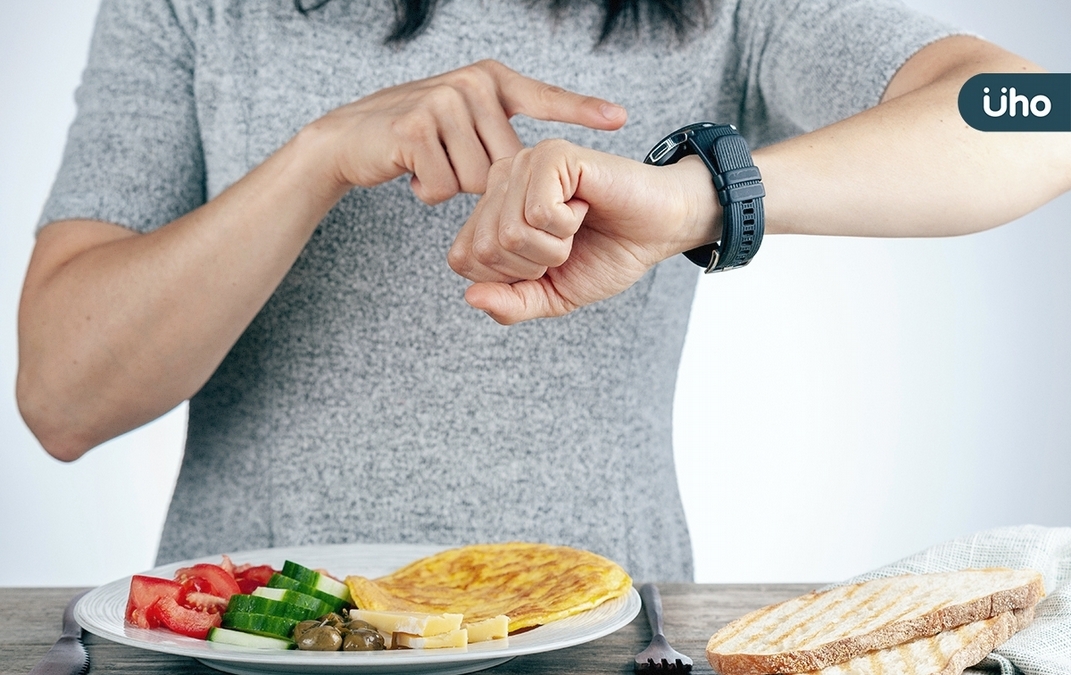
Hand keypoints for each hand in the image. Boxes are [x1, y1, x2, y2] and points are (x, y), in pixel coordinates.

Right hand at [308, 60, 626, 203]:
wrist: (349, 138)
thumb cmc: (416, 137)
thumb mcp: (464, 124)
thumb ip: (499, 135)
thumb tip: (532, 171)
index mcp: (491, 80)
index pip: (543, 98)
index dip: (582, 110)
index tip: (620, 118)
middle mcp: (471, 83)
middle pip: (506, 165)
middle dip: (479, 179)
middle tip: (446, 159)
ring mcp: (442, 102)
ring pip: (477, 182)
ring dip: (451, 185)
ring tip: (427, 161)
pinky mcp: (415, 129)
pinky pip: (444, 187)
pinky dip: (427, 190)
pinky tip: (410, 168)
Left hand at [447, 139, 720, 323]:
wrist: (659, 231)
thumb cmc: (606, 255)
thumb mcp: (551, 296)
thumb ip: (510, 304)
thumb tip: (470, 298)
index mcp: (492, 209)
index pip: (463, 259)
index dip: (509, 278)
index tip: (546, 262)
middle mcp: (501, 179)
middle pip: (484, 248)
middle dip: (533, 265)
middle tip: (566, 244)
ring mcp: (525, 163)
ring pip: (510, 232)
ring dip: (554, 246)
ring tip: (575, 225)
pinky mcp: (553, 155)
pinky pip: (538, 211)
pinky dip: (566, 225)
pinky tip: (583, 206)